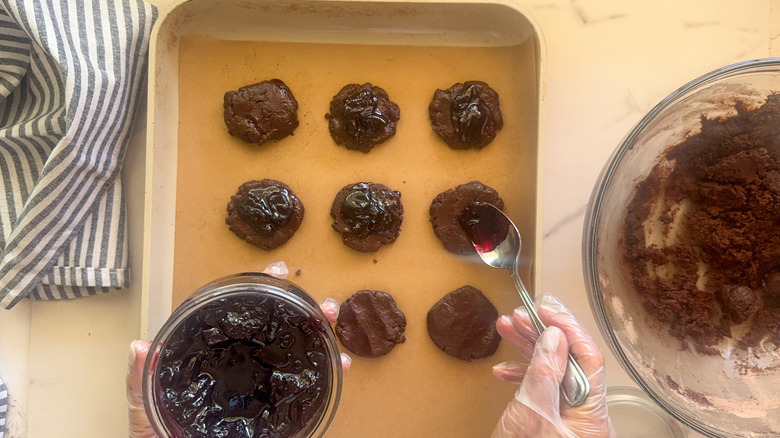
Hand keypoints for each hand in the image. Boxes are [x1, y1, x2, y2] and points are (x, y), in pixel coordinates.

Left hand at [126, 298, 350, 437]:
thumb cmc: (164, 437)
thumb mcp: (147, 410)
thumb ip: (140, 382)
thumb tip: (139, 347)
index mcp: (217, 362)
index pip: (243, 319)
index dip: (264, 290)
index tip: (280, 272)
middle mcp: (245, 371)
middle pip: (281, 333)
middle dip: (306, 311)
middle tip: (322, 302)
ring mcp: (263, 392)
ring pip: (300, 356)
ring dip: (322, 336)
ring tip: (333, 322)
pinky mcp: (279, 415)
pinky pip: (308, 392)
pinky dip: (329, 375)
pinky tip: (339, 364)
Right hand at [491, 295, 614, 437]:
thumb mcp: (532, 415)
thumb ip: (544, 374)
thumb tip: (555, 337)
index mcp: (592, 414)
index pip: (588, 357)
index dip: (568, 328)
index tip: (546, 308)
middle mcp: (586, 416)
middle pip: (570, 362)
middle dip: (543, 335)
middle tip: (520, 315)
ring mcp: (569, 421)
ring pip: (553, 373)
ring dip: (528, 349)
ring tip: (507, 329)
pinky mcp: (553, 425)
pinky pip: (543, 391)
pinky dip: (522, 377)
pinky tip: (504, 372)